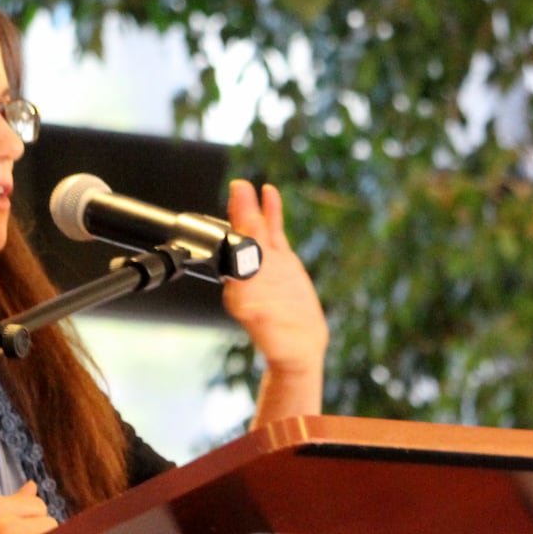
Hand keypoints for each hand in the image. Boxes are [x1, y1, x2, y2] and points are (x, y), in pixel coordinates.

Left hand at [222, 180, 327, 420]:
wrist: (299, 348)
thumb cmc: (279, 344)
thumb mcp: (264, 326)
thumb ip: (253, 309)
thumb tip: (242, 296)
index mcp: (240, 287)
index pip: (235, 254)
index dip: (234, 230)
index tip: (233, 213)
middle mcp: (250, 273)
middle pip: (244, 236)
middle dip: (240, 211)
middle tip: (238, 187)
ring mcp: (266, 265)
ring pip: (258, 230)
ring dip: (252, 208)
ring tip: (248, 185)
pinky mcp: (281, 262)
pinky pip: (274, 233)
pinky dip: (271, 213)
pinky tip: (269, 194)